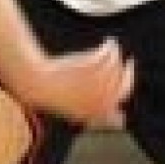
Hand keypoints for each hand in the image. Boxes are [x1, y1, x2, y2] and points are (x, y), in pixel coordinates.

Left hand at [19, 39, 133, 127]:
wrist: (36, 84)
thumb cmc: (55, 98)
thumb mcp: (81, 111)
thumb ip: (103, 117)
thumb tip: (123, 121)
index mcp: (98, 112)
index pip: (122, 98)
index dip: (126, 86)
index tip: (126, 74)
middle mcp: (100, 99)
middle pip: (124, 82)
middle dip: (128, 71)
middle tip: (128, 62)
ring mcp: (95, 83)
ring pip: (117, 65)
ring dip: (117, 55)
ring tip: (112, 48)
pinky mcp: (91, 67)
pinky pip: (109, 54)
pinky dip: (111, 47)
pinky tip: (108, 43)